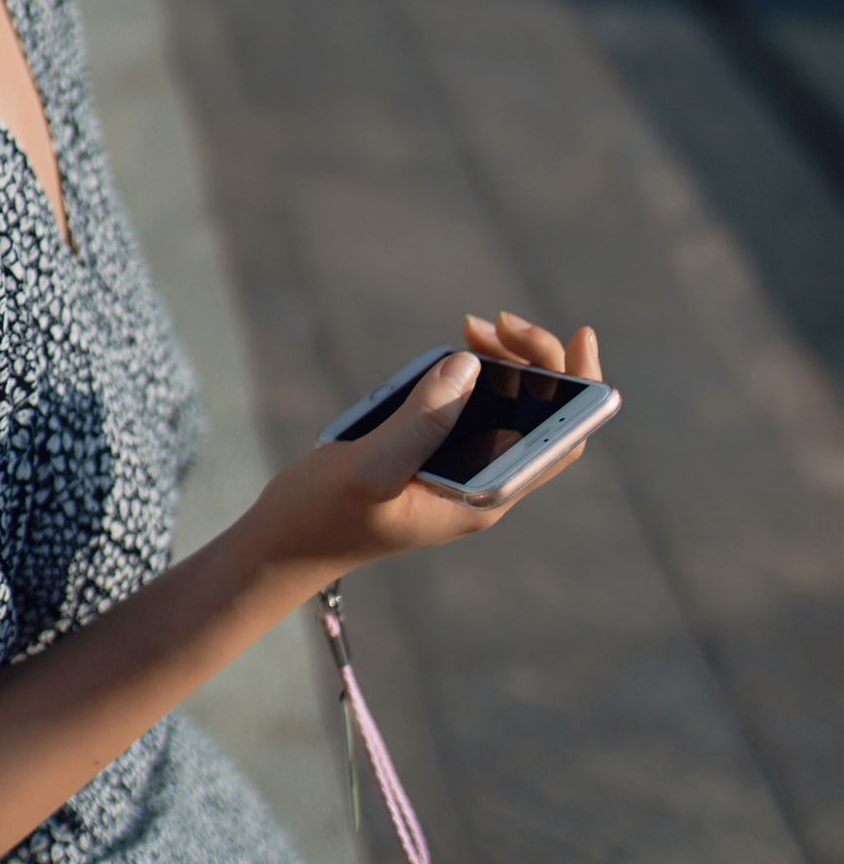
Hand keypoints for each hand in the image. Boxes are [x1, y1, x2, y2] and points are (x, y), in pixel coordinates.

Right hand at [254, 310, 603, 582]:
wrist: (281, 542)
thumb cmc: (322, 515)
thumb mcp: (369, 467)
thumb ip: (420, 421)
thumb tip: (471, 366)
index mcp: (483, 497)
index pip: (561, 441)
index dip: (582, 389)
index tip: (579, 337)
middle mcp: (481, 482)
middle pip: (540, 416)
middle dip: (532, 360)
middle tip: (492, 321)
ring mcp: (457, 468)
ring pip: (507, 407)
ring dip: (501, 362)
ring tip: (471, 326)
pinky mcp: (430, 453)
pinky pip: (470, 406)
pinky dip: (468, 372)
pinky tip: (449, 351)